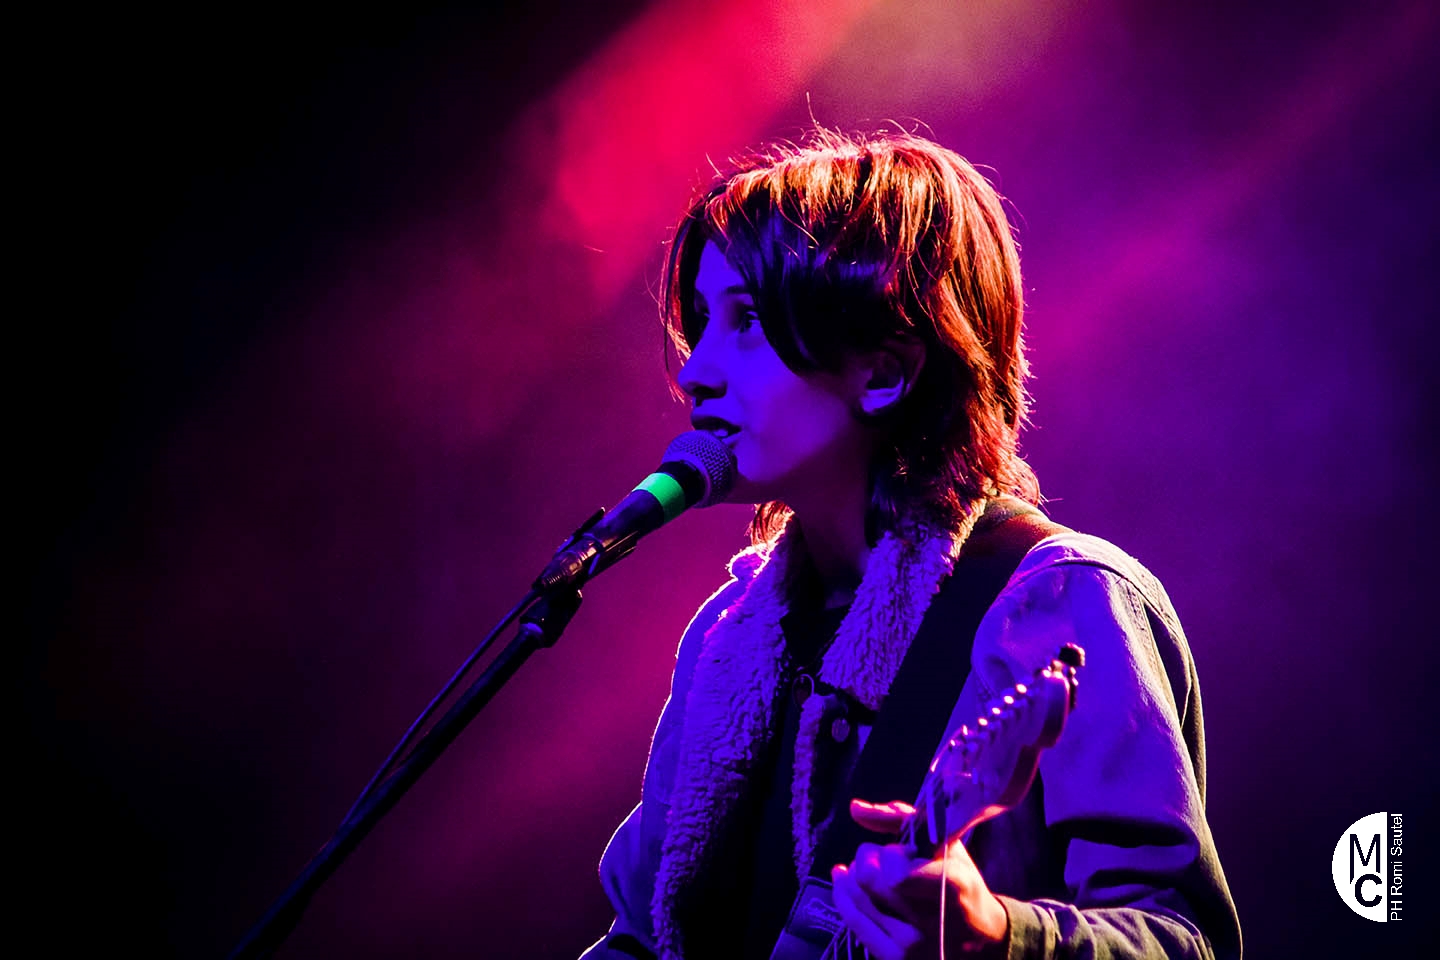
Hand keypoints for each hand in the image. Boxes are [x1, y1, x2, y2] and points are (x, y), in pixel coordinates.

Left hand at [830, 799, 1008, 959]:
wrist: (982, 940)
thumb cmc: (963, 884)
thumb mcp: (946, 845)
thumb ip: (901, 819)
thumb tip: (854, 809)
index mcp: (950, 888)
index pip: (894, 870)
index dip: (891, 854)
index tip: (903, 851)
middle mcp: (929, 923)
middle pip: (869, 880)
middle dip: (866, 858)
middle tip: (874, 854)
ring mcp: (911, 947)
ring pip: (857, 899)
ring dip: (852, 875)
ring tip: (860, 867)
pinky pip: (854, 922)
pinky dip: (844, 895)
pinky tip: (844, 880)